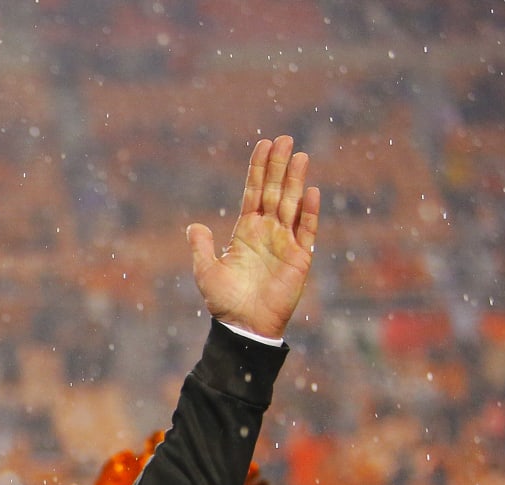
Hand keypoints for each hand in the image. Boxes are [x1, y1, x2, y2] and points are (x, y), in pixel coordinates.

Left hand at [188, 135, 319, 340]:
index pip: (253, 192)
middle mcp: (267, 232)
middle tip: (284, 138)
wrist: (245, 325)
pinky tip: (310, 192)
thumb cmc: (225, 302)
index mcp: (245, 231)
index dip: (258, 170)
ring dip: (295, 180)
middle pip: (274, 191)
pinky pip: (307, 230)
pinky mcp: (300, 257)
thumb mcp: (206, 272)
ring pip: (291, 204)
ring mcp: (285, 242)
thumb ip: (202, 248)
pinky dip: (309, 212)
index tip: (262, 145)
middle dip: (278, 166)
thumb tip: (194, 225)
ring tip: (299, 155)